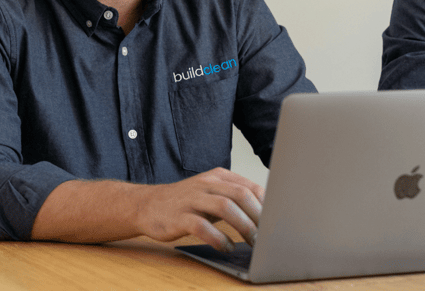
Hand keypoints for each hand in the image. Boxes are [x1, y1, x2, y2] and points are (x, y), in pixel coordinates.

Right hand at [135, 167, 263, 251]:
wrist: (149, 204)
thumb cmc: (186, 202)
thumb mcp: (211, 193)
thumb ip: (234, 198)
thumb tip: (265, 213)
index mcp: (217, 177)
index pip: (249, 186)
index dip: (265, 204)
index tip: (275, 221)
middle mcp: (206, 184)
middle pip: (240, 195)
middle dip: (258, 216)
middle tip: (267, 235)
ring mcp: (192, 199)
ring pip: (225, 207)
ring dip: (243, 226)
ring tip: (253, 242)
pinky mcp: (180, 217)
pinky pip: (203, 227)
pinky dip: (219, 238)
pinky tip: (227, 247)